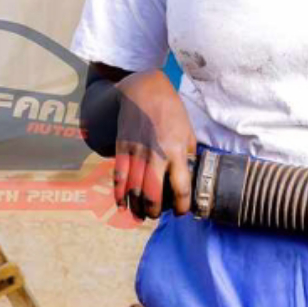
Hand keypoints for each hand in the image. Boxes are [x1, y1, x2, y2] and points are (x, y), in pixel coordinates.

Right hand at [113, 70, 196, 219]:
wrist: (144, 90)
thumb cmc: (171, 111)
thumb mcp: (188, 131)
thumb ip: (188, 154)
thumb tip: (188, 174)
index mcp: (176, 150)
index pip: (181, 187)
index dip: (182, 205)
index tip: (182, 211)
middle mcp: (156, 153)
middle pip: (152, 194)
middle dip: (154, 211)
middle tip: (156, 215)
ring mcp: (136, 151)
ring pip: (133, 189)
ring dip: (136, 207)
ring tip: (140, 216)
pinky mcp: (122, 147)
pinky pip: (119, 176)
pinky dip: (119, 194)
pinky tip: (122, 204)